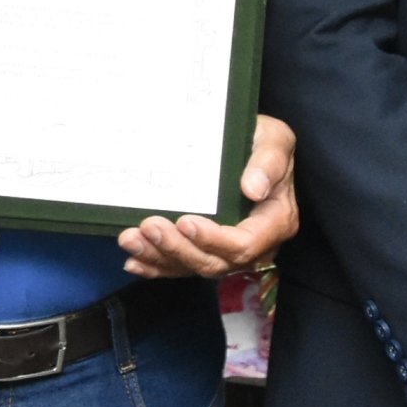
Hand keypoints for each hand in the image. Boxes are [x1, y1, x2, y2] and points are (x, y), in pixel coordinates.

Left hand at [120, 114, 298, 278]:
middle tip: (150, 226)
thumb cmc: (264, 141)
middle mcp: (253, 244)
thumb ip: (268, 162)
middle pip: (214, 262)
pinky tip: (135, 260)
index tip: (185, 222)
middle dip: (178, 248)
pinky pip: (181, 265)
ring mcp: (227, 249)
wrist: (251, 144)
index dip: (213, 240)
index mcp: (274, 221)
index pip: (244, 244)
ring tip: (131, 240)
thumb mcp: (275, 140)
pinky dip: (157, 266)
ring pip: (193, 266)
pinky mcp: (205, 248)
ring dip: (159, 257)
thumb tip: (253, 189)